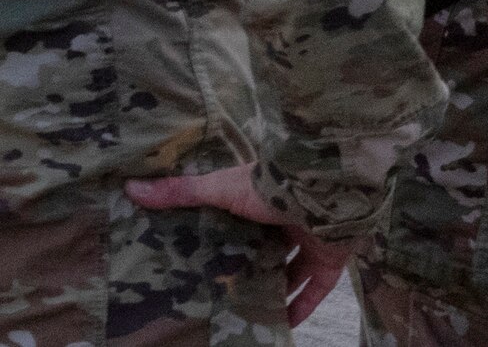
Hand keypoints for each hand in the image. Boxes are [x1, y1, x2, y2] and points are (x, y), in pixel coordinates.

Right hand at [127, 164, 352, 326]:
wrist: (327, 189)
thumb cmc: (272, 186)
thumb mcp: (221, 188)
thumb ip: (182, 192)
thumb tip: (132, 187)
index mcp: (264, 202)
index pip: (244, 223)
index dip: (227, 240)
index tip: (205, 261)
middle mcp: (290, 221)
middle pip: (267, 250)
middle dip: (249, 271)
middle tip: (223, 295)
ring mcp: (313, 240)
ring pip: (291, 272)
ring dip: (274, 292)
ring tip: (246, 315)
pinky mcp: (331, 259)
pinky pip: (317, 290)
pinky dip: (302, 308)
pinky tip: (282, 326)